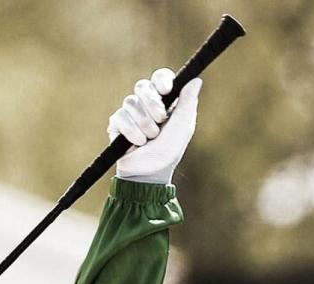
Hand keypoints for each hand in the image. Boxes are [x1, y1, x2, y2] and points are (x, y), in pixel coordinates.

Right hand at [109, 68, 201, 184]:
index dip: (161, 80)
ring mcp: (130, 112)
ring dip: (145, 124)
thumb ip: (188, 103)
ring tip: (149, 139)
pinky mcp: (117, 123)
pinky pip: (122, 117)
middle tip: (160, 120)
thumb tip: (196, 79)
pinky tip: (137, 143)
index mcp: (163, 101)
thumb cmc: (168, 152)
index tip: (166, 90)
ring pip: (132, 102)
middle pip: (142, 86)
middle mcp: (145, 103)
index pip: (160, 78)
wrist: (150, 173)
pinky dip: (133, 133)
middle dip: (152, 104)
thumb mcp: (182, 128)